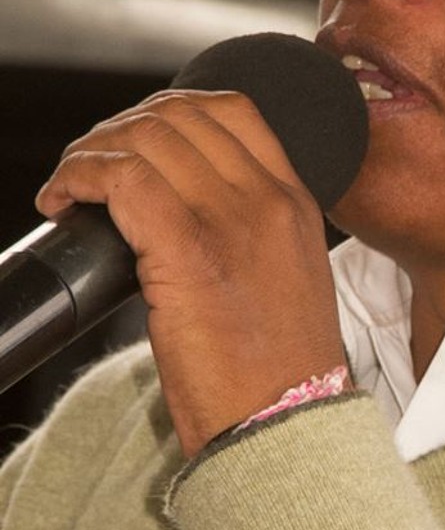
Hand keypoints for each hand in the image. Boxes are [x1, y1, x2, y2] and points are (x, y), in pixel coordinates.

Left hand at [36, 90, 350, 456]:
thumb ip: (255, 225)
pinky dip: (82, 176)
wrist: (286, 421)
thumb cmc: (280, 365)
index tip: (138, 138)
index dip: (173, 109)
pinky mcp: (187, 251)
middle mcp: (267, 198)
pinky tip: (64, 199)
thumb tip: (185, 203)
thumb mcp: (290, 271)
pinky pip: (124, 180)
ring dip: (92, 151)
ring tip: (70, 182)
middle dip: (121, 127)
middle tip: (91, 163)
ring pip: (148, 139)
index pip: (236, 111)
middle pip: (183, 117)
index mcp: (295, 199)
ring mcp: (231, 220)